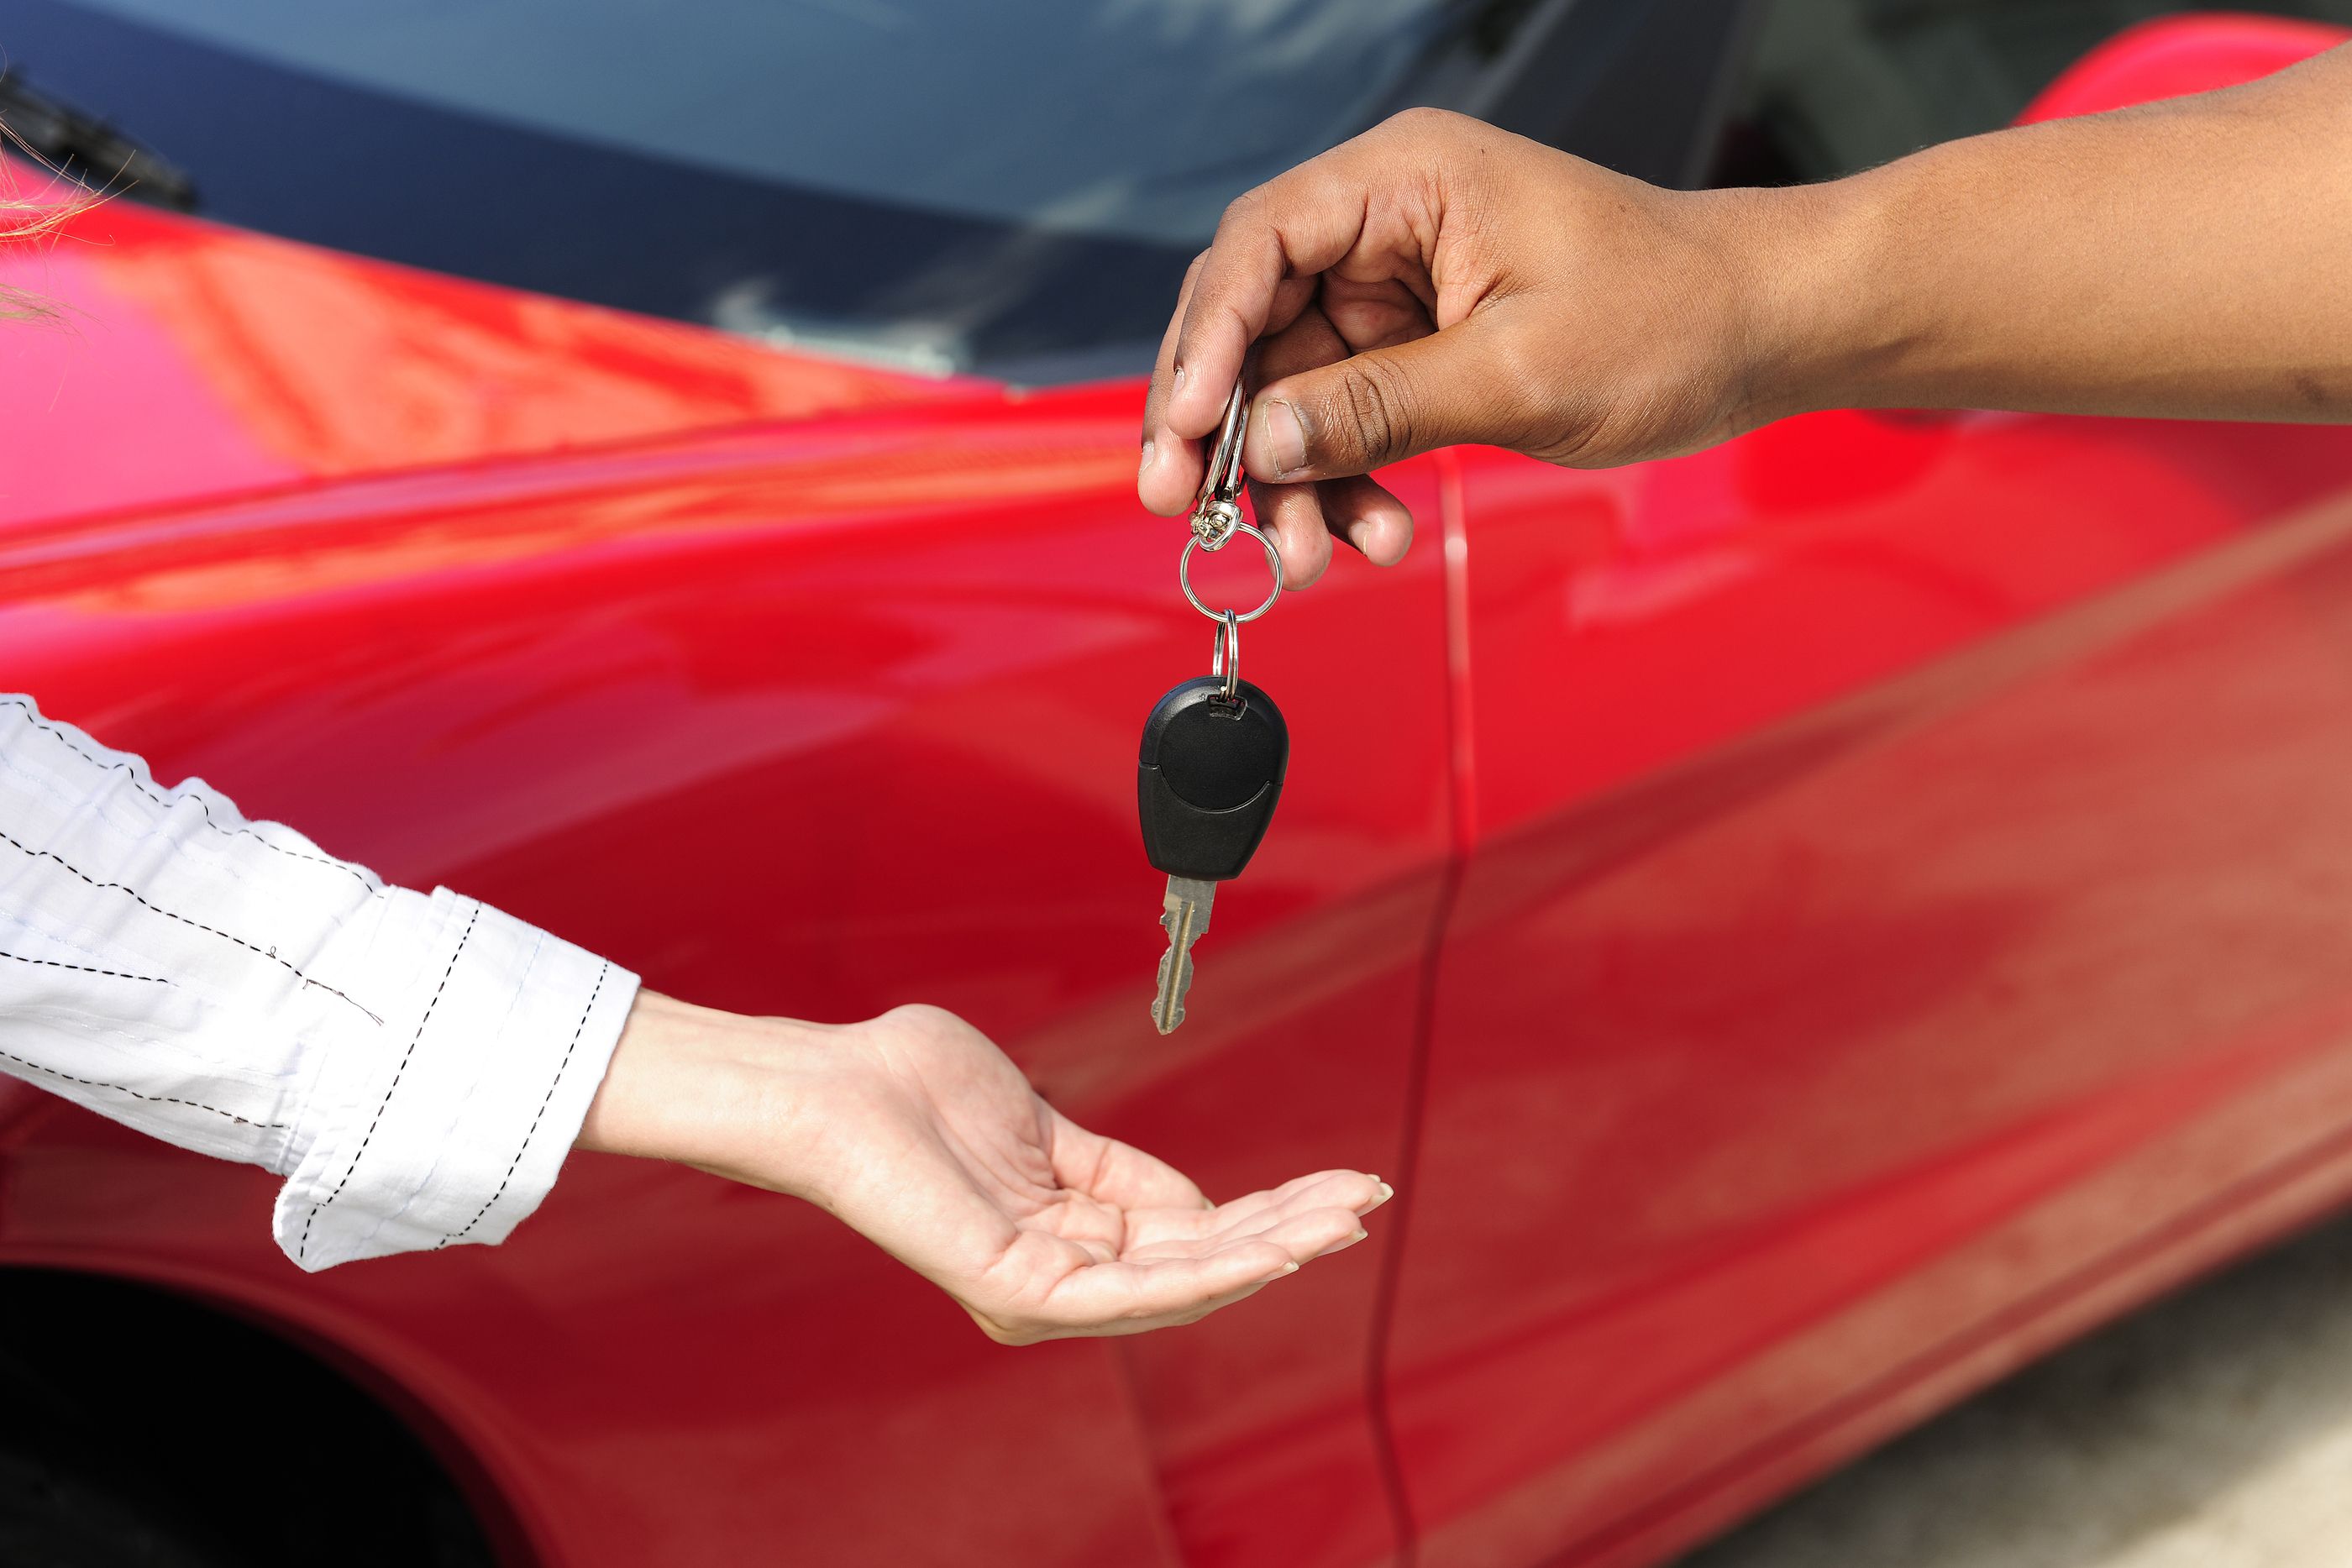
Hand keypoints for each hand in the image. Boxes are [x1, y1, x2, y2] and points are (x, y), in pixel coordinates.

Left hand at [577, 991, 1389, 1342]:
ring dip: (1274, 1249)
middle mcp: (1056, 1279)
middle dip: (1292, 1232)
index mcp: (1062, 1241)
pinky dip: (1216, 1267)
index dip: (1269, 1213)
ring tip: (1345, 1217)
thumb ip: (1119, 1173)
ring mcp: (1039, 1292)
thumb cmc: (914, 1087)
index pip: (1189, 1238)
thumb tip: (1200, 1205)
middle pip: (1200, 1266)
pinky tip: (1274, 1242)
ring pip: (1183, 1283)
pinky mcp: (1021, 1290)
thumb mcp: (1048, 1126)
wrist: (837, 1085)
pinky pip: (1137, 1288)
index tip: (1340, 1183)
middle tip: (1368, 1198)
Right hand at [1136, 109, 1795, 587]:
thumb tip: (1256, 442)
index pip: (1259, 245)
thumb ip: (1378, 407)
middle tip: (1188, 509)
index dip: (1207, 341)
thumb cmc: (1673, 315)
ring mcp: (1396, 290)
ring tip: (1313, 553)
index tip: (1186, 432)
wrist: (1764, 334)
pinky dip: (1345, 481)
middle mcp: (1387, 224)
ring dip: (1290, 479)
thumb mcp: (1519, 372)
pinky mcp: (1417, 349)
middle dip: (1224, 428)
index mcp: (1407, 178)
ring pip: (1290, 389)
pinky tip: (1370, 533)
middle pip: (1253, 324)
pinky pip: (1344, 419)